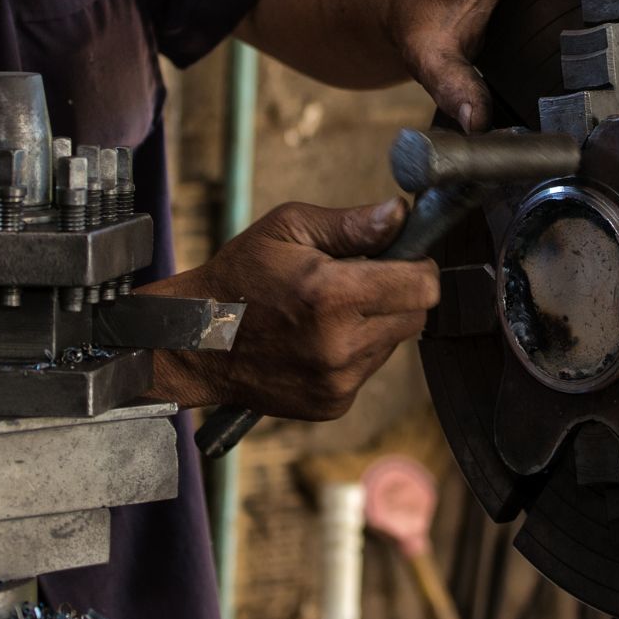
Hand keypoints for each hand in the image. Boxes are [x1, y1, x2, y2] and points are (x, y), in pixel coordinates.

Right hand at [142, 199, 439, 420]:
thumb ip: (351, 223)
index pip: (422, 286)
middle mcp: (340, 345)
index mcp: (331, 296)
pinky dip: (355, 352)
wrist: (195, 342)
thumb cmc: (239, 278)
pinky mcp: (332, 404)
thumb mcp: (286, 229)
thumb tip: (401, 215)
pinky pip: (368, 370)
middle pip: (416, 316)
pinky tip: (318, 339)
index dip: (418, 266)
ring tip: (329, 311)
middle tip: (358, 281)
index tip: (402, 258)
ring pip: (393, 343)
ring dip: (375, 324)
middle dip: (397, 294)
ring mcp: (338, 381)